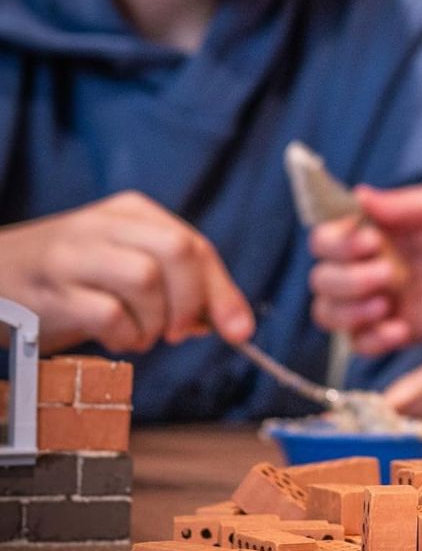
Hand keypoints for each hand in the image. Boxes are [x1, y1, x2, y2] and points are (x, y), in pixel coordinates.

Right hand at [0, 192, 253, 353]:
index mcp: (131, 212)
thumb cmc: (74, 276)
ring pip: (145, 279)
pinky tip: (118, 339)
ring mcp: (75, 256)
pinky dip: (125, 336)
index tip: (239, 329)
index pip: (195, 245)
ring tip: (141, 334)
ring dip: (155, 321)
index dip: (222, 292)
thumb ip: (179, 285)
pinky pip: (109, 314)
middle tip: (179, 331)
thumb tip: (231, 322)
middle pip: (177, 251)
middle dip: (191, 301)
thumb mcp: (128, 263)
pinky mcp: (53, 291)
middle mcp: (105, 225)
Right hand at [309, 180, 421, 354]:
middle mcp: (363, 265)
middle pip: (321, 281)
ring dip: (349, 313)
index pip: (324, 240)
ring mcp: (376, 299)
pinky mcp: (395, 329)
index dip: (336, 244)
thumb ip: (400, 205)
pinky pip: (362, 344)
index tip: (370, 242)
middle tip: (387, 274)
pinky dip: (373, 340)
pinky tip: (401, 329)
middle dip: (346, 280)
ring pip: (329, 315)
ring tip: (385, 305)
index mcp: (367, 231)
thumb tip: (358, 195)